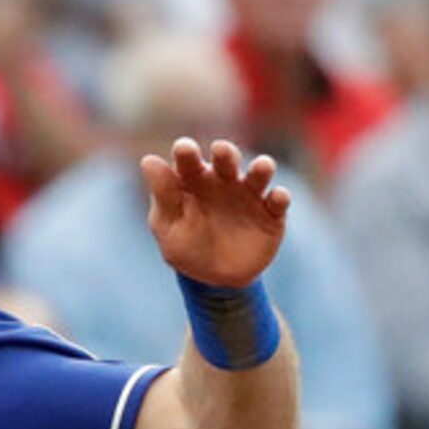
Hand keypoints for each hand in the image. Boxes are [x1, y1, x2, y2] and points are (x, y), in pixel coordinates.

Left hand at [141, 139, 290, 288]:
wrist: (215, 279)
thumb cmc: (186, 246)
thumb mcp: (168, 225)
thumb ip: (163, 195)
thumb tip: (148, 161)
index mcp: (193, 180)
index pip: (188, 160)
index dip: (187, 152)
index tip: (184, 148)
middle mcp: (223, 181)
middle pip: (226, 159)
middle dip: (225, 153)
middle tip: (221, 151)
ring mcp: (249, 195)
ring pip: (258, 174)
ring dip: (262, 168)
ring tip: (262, 167)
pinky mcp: (271, 213)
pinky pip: (278, 201)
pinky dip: (280, 197)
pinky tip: (277, 197)